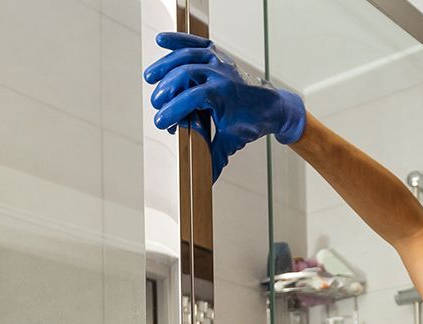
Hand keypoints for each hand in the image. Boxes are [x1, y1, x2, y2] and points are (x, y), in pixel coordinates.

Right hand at [143, 32, 306, 180]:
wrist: (272, 106)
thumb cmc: (252, 123)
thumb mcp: (231, 142)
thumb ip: (213, 159)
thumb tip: (204, 182)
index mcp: (224, 95)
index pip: (193, 98)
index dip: (174, 110)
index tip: (161, 122)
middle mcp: (221, 74)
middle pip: (186, 74)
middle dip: (167, 90)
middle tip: (156, 106)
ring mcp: (219, 62)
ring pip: (188, 56)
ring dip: (166, 64)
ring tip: (150, 77)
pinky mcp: (216, 56)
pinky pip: (196, 43)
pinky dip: (179, 41)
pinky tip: (162, 40)